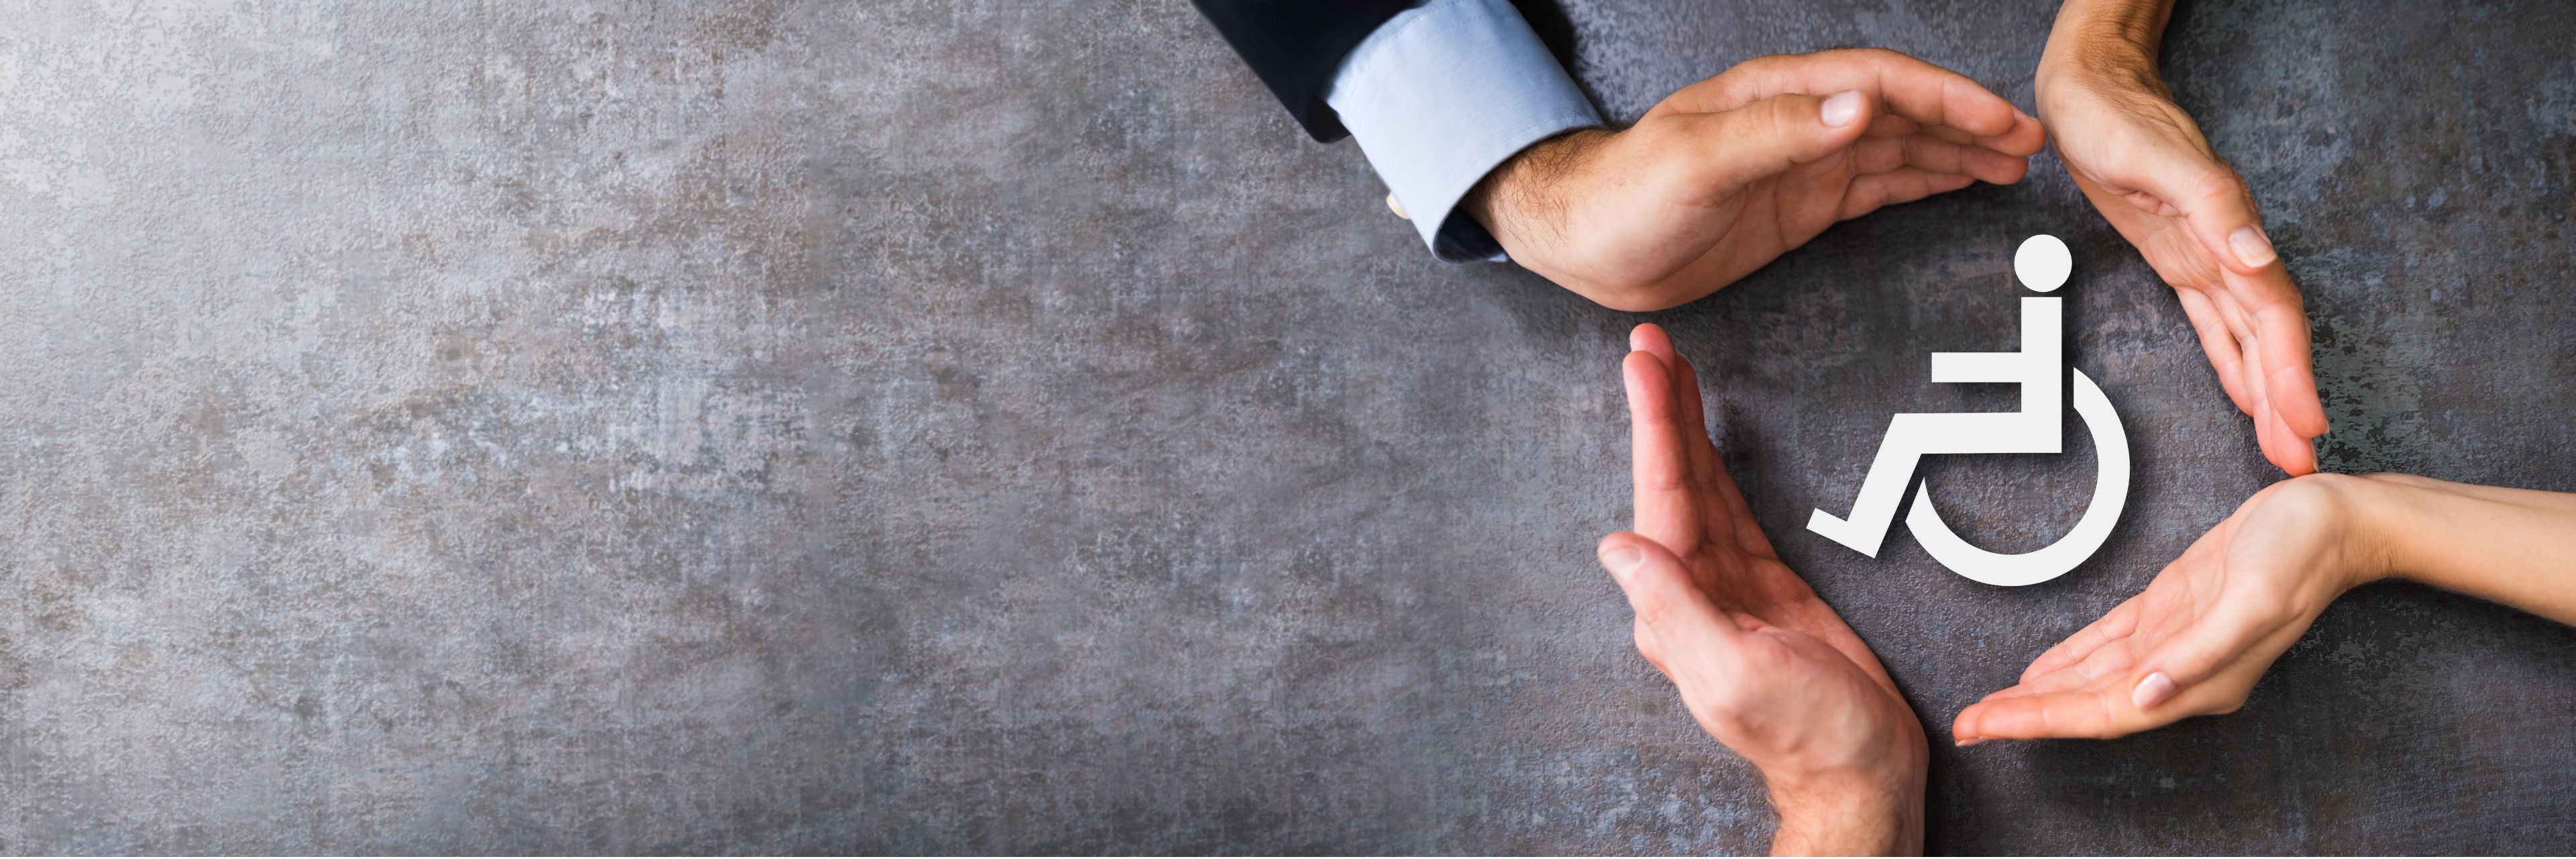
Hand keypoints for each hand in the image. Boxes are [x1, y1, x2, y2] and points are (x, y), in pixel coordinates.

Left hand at [1470, 49, 2044, 312]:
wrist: (1584, 245)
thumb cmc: (1623, 195)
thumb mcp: (1696, 161)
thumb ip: (1778, 135)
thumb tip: (1858, 108)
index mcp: (1775, 96)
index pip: (1878, 83)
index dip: (1943, 98)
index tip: (1998, 119)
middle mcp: (1795, 122)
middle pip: (1900, 111)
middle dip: (1968, 123)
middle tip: (2031, 143)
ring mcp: (1799, 163)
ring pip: (1896, 149)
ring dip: (1955, 153)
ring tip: (2014, 165)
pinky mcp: (1795, 206)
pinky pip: (1873, 187)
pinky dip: (1921, 184)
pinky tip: (1958, 183)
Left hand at [1599, 323, 1925, 854]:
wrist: (1861, 770)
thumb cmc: (1807, 736)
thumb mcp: (1737, 673)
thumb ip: (1677, 611)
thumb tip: (1619, 549)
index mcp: (1673, 609)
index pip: (1659, 500)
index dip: (1654, 429)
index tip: (1645, 369)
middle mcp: (1689, 591)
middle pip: (1671, 481)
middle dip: (1659, 410)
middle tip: (1649, 343)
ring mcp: (1725, 585)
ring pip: (1698, 486)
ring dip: (1682, 427)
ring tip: (1668, 366)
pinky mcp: (1762, 584)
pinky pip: (1729, 507)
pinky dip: (1714, 463)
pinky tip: (1703, 433)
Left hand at [1951, 474, 2376, 741]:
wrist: (2333, 519)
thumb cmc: (2302, 553)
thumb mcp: (2255, 597)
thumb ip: (2203, 653)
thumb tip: (2149, 694)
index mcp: (2199, 678)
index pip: (2102, 712)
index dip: (2040, 721)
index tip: (1988, 725)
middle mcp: (2179, 670)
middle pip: (2086, 703)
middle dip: (2023, 715)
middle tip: (1966, 723)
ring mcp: (2173, 643)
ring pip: (2090, 679)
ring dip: (2038, 695)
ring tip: (1989, 707)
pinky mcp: (2170, 612)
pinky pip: (2106, 647)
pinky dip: (2068, 661)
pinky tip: (2039, 673)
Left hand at [2036, 40, 2327, 473]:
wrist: (2091, 92)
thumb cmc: (2121, 119)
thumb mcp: (2159, 160)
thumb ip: (2214, 207)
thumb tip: (2255, 257)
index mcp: (2232, 234)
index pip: (2275, 317)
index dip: (2292, 372)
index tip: (2306, 422)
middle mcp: (2229, 251)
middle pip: (2270, 339)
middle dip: (2288, 400)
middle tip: (2302, 460)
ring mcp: (2207, 258)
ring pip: (2249, 339)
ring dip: (2266, 392)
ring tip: (2283, 445)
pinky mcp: (2180, 260)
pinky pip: (2215, 323)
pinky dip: (2233, 362)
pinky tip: (2245, 393)